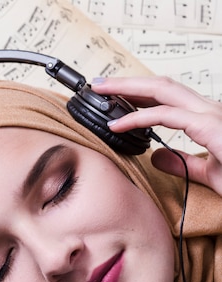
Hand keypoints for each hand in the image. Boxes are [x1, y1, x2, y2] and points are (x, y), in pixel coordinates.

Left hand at [92, 76, 221, 195]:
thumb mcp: (209, 173)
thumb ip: (183, 163)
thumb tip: (155, 156)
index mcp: (207, 118)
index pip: (167, 97)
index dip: (138, 94)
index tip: (112, 98)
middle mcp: (209, 110)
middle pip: (161, 86)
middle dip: (127, 82)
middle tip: (98, 85)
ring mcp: (211, 115)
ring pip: (162, 91)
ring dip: (127, 89)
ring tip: (101, 92)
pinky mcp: (212, 127)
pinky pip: (167, 115)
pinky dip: (139, 117)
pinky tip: (118, 123)